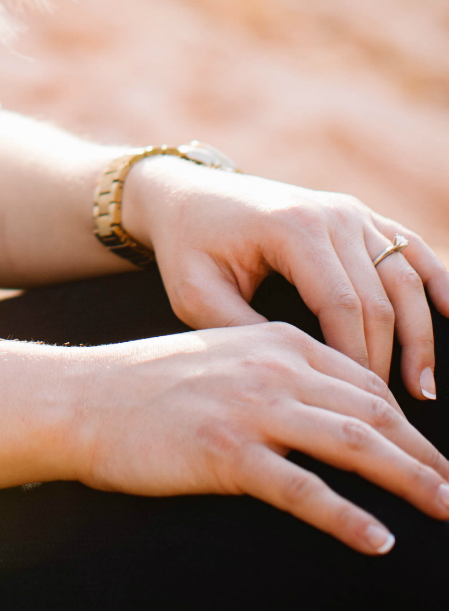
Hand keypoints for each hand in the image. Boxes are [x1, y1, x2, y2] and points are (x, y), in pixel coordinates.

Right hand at [73, 321, 448, 553]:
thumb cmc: (143, 386)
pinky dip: (348, 518)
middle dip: (425, 455)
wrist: (76, 397)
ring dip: (410, 481)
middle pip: (373, 413)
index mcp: (273, 341)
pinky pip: (304, 490)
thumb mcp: (217, 357)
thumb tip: (332, 411)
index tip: (434, 457)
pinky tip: (376, 539)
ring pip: (354, 445)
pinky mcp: (226, 451)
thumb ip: (274, 373)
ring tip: (445, 510)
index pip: (364, 382)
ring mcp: (249, 409)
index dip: (409, 424)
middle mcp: (270, 368)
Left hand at [127, 159, 448, 397]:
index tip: (362, 408)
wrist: (185, 195)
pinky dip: (438, 285)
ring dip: (422, 334)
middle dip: (392, 359)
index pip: (343, 305)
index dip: (359, 359)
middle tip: (397, 415)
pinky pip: (412, 251)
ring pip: (406, 278)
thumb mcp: (196, 294)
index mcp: (291, 228)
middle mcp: (330, 214)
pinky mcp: (360, 216)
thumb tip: (298, 378)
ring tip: (425, 387)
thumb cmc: (187, 249)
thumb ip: (244, 331)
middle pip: (381, 297)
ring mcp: (350, 211)